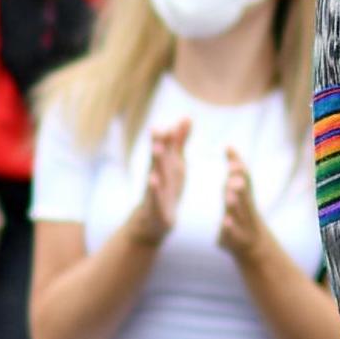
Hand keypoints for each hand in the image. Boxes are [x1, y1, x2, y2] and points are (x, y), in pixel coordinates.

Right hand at [128, 119, 189, 244]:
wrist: (153, 221)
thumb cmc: (166, 187)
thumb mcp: (175, 163)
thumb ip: (179, 141)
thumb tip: (186, 117)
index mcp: (164, 164)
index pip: (165, 145)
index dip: (169, 133)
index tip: (178, 119)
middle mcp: (157, 174)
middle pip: (157, 157)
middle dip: (158, 142)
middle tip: (158, 127)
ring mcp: (155, 191)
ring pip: (155, 174)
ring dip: (155, 162)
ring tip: (157, 148)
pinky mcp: (156, 207)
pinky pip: (155, 197)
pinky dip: (154, 189)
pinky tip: (154, 181)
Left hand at [217, 147, 268, 264]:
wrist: (254, 244)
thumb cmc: (243, 210)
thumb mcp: (240, 189)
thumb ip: (235, 167)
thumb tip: (229, 145)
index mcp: (243, 194)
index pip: (242, 179)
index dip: (238, 168)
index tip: (232, 157)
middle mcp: (243, 208)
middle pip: (241, 194)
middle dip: (238, 184)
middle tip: (233, 173)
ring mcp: (239, 224)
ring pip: (236, 212)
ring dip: (234, 204)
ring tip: (230, 196)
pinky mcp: (231, 239)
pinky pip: (230, 233)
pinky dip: (229, 228)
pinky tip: (225, 222)